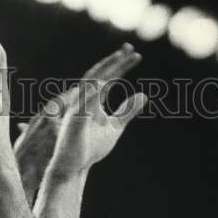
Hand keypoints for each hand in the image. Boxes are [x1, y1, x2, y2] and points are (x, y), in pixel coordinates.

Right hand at [14, 45, 144, 180]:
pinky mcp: (72, 123)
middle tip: (129, 49)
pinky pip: (81, 106)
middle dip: (113, 61)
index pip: (108, 77)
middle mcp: (83, 100)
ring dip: (104, 72)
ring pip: (89, 86)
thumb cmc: (90, 148)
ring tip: (119, 60)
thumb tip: (144, 95)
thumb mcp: (114, 128)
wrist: (72, 168)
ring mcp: (76, 110)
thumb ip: (127, 111)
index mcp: (92, 100)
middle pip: (99, 75)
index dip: (121, 65)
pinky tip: (103, 85)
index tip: (136, 55)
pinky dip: (91, 95)